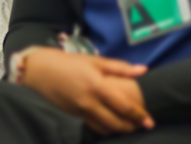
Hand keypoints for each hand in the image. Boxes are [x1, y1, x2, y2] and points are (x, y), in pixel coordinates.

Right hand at [21, 48, 152, 135]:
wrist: (41, 69)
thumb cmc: (70, 62)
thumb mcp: (95, 61)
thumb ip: (119, 67)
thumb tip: (143, 70)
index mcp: (98, 86)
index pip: (125, 107)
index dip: (140, 116)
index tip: (150, 121)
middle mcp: (90, 102)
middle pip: (116, 122)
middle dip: (131, 127)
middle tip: (140, 126)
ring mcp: (80, 110)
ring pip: (105, 128)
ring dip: (118, 130)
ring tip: (126, 127)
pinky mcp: (73, 115)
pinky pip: (93, 126)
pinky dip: (104, 129)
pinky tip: (109, 125)